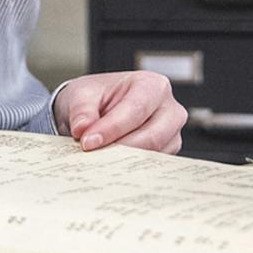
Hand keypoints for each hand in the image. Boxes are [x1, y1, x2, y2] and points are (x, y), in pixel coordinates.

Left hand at [53, 71, 185, 154]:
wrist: (99, 108)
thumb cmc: (97, 97)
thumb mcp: (83, 94)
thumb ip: (82, 110)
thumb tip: (81, 129)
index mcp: (152, 85)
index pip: (136, 109)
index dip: (112, 128)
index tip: (88, 142)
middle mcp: (169, 109)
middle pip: (152, 136)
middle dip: (119, 148)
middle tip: (92, 154)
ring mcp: (171, 133)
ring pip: (153, 154)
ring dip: (124, 160)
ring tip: (98, 158)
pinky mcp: (167, 152)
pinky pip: (151, 165)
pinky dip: (129, 167)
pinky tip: (110, 164)